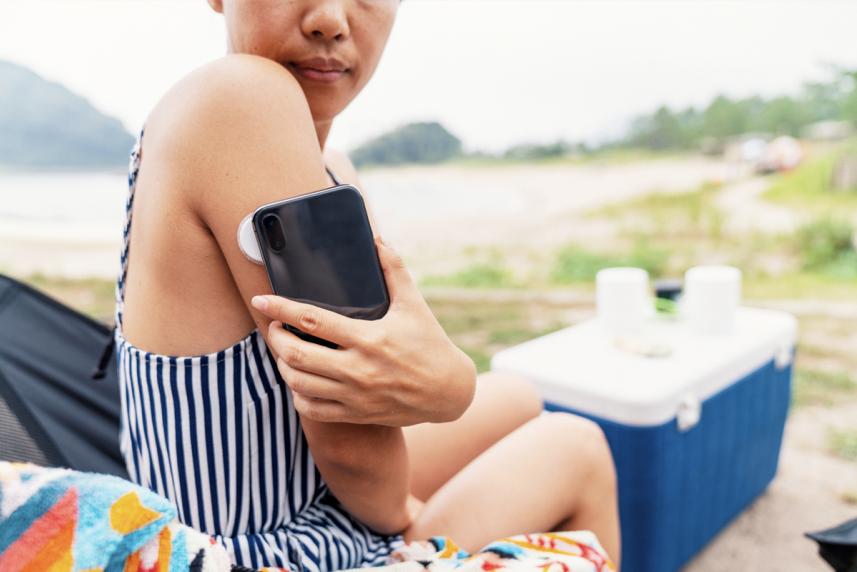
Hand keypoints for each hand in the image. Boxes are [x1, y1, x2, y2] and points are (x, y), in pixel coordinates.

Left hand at [251, 235, 475, 425]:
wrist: (448, 392)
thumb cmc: (430, 343)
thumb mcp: (414, 304)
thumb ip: (394, 269)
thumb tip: (377, 239)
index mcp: (368, 337)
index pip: (312, 320)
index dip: (281, 308)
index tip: (262, 300)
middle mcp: (357, 368)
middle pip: (296, 354)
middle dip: (275, 338)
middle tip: (273, 326)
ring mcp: (355, 394)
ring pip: (299, 383)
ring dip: (282, 365)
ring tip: (283, 351)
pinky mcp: (356, 414)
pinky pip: (313, 409)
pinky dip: (298, 394)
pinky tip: (299, 381)